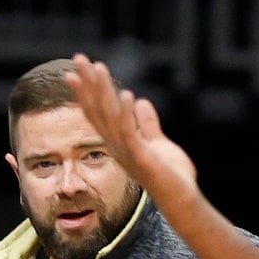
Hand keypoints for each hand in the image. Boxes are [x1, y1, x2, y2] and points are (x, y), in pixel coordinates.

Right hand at [68, 55, 199, 220]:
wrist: (182, 199)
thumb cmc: (171, 176)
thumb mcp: (158, 143)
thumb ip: (148, 124)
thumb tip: (142, 102)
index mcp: (119, 142)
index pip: (97, 113)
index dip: (86, 91)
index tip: (77, 71)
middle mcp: (117, 146)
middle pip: (97, 110)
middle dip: (88, 84)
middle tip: (78, 59)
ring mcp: (127, 152)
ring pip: (110, 117)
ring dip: (104, 91)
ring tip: (99, 68)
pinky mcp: (142, 157)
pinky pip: (130, 133)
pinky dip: (127, 114)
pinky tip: (127, 95)